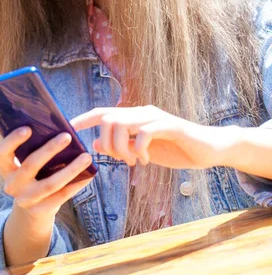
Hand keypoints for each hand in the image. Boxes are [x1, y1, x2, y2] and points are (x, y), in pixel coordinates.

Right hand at [0, 128, 93, 219]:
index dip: (13, 140)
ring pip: (50, 184)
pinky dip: (76, 184)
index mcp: (6, 168)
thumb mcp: (25, 163)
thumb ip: (33, 149)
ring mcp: (25, 200)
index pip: (2, 152)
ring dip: (70, 169)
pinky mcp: (40, 210)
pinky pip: (61, 196)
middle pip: (30, 165)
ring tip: (86, 156)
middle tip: (67, 136)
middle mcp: (12, 184)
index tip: (28, 128)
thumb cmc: (33, 174)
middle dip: (49, 149)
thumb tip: (56, 127)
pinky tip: (89, 174)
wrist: (32, 208)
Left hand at [70, 106, 238, 169]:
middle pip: (108, 118)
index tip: (66, 128)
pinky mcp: (170, 125)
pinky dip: (139, 148)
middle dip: (107, 142)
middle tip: (123, 160)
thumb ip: (120, 148)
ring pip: (123, 122)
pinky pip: (145, 132)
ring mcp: (156, 117)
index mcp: (134, 118)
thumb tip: (95, 144)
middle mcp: (142, 112)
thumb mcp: (142, 153)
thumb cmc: (175, 150)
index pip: (102, 113)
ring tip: (134, 162)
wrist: (208, 149)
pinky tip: (145, 160)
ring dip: (122, 147)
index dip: (83, 119)